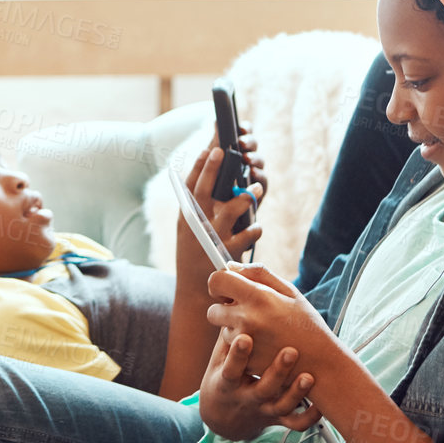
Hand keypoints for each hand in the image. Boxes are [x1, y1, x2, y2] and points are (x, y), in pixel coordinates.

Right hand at [174, 143, 263, 285]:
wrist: (195, 293)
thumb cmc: (195, 255)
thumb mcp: (189, 231)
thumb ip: (198, 209)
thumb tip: (216, 181)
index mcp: (186, 217)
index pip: (188, 186)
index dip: (198, 166)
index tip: (208, 149)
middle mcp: (195, 226)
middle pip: (204, 191)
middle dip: (214, 169)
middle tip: (225, 151)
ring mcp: (211, 240)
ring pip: (230, 211)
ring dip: (246, 197)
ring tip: (256, 188)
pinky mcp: (227, 255)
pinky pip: (247, 235)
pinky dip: (254, 228)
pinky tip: (257, 226)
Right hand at [197, 328, 323, 440]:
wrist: (223, 416)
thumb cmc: (224, 374)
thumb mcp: (218, 358)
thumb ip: (227, 333)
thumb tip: (232, 296)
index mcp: (228, 382)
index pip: (231, 369)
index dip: (237, 355)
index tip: (246, 337)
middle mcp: (246, 398)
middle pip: (262, 389)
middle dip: (277, 372)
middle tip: (291, 351)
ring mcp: (263, 410)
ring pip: (281, 407)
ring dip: (296, 393)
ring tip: (309, 376)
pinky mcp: (277, 420)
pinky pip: (295, 424)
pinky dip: (309, 416)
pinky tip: (320, 404)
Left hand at [201, 120, 269, 212]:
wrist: (209, 226)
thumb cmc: (207, 194)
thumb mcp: (207, 169)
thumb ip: (213, 148)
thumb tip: (216, 122)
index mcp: (233, 151)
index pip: (243, 134)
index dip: (244, 128)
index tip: (240, 126)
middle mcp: (245, 162)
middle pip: (252, 146)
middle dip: (249, 142)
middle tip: (241, 143)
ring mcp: (252, 178)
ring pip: (258, 163)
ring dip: (254, 158)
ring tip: (246, 159)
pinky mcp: (257, 195)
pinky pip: (262, 184)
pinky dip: (258, 178)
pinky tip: (252, 175)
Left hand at [207, 265, 333, 377]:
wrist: (320, 363)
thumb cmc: (306, 323)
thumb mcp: (289, 291)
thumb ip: (258, 274)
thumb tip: (230, 266)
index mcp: (258, 296)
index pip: (216, 281)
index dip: (219, 284)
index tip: (228, 289)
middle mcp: (247, 319)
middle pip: (212, 310)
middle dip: (223, 310)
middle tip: (245, 312)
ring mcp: (245, 343)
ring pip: (223, 331)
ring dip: (235, 330)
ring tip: (262, 332)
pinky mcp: (245, 362)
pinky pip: (232, 351)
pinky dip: (243, 349)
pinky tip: (263, 347)